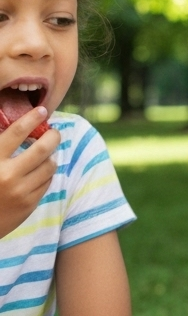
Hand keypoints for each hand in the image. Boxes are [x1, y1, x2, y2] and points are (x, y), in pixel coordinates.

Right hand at [0, 107, 59, 236]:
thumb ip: (0, 145)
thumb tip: (18, 126)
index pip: (16, 132)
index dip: (32, 119)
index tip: (42, 111)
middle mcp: (8, 175)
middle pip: (42, 148)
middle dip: (53, 136)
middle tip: (54, 132)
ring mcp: (21, 191)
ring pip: (49, 166)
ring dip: (50, 157)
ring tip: (45, 154)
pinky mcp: (29, 204)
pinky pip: (47, 182)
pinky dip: (46, 174)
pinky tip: (40, 172)